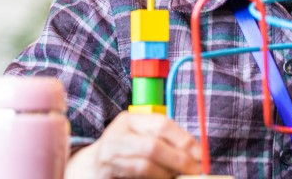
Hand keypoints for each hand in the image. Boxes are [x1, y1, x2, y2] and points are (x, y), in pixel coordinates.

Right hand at [66, 112, 201, 177]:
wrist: (91, 167)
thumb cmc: (125, 150)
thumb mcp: (141, 136)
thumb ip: (164, 139)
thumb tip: (196, 152)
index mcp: (129, 120)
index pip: (160, 124)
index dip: (184, 139)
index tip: (200, 154)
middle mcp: (117, 135)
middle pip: (153, 146)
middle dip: (178, 160)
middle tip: (194, 170)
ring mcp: (108, 156)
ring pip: (144, 166)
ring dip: (167, 174)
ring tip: (178, 176)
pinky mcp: (106, 173)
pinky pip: (136, 177)